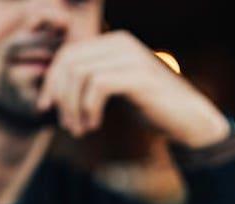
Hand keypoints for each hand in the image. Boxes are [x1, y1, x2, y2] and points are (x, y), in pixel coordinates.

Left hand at [36, 31, 230, 148]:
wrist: (188, 120)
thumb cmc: (150, 108)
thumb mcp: (115, 90)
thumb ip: (90, 82)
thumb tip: (52, 90)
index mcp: (113, 42)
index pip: (67, 54)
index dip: (51, 83)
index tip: (47, 109)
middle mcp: (121, 42)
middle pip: (69, 62)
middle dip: (60, 97)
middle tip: (67, 125)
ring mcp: (131, 57)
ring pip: (79, 74)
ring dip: (73, 107)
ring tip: (80, 130)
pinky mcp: (139, 76)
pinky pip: (97, 86)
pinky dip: (89, 109)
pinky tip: (94, 125)